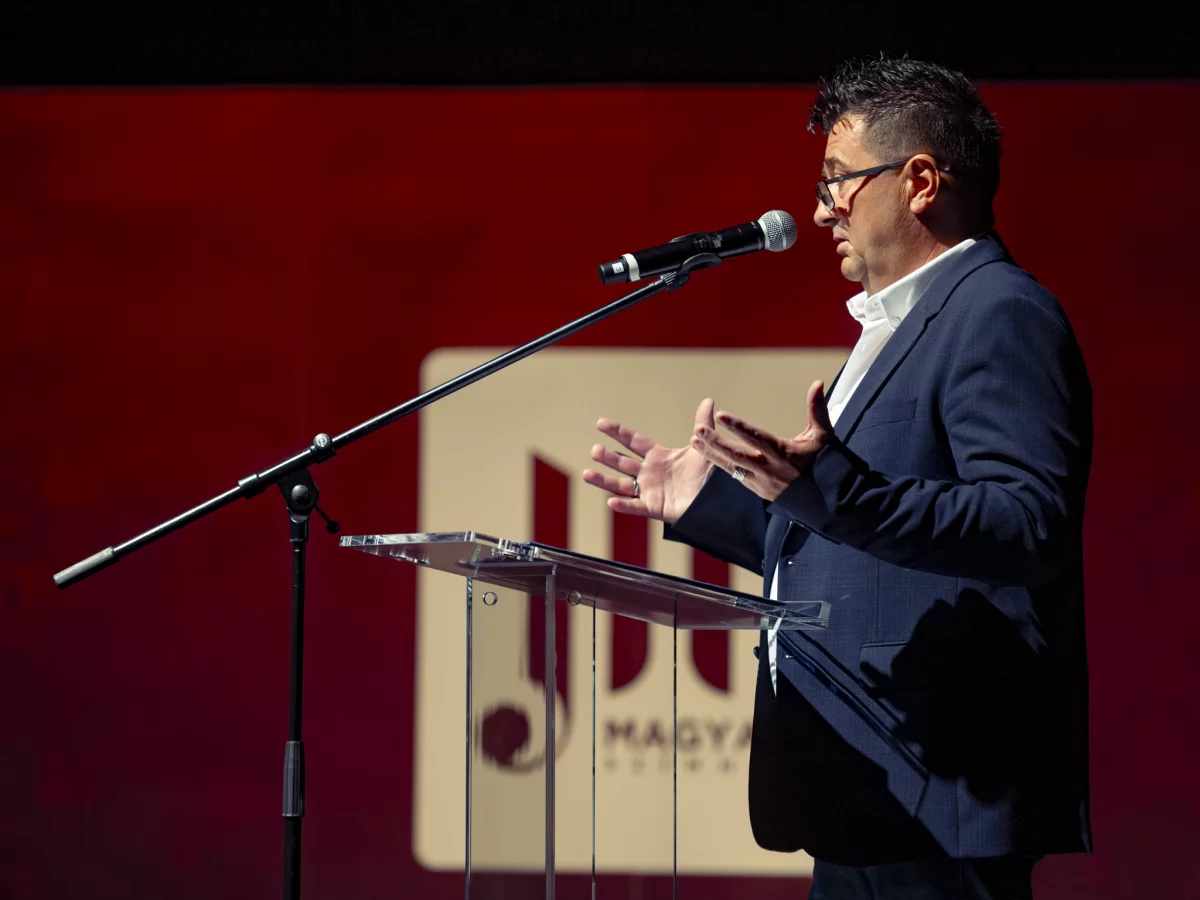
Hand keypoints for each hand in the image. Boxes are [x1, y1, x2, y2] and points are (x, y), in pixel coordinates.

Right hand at [582, 399, 716, 524]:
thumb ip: (702, 424)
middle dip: (608, 456)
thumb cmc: (712, 475)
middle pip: (623, 463)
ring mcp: (650, 491)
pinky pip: (636, 507)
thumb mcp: (705, 447)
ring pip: (621, 485)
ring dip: (604, 480)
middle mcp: (650, 473)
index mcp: (659, 457)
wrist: (719, 499)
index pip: (634, 441)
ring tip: (586, 474)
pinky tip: (610, 502)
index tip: (600, 423)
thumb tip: (708, 400)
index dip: (618, 432)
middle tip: (595, 449)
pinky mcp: (655, 508)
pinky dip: (623, 505)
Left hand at [691, 380, 833, 501]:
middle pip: (738, 454)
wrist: (828, 501)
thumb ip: (817, 408)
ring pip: (732, 467)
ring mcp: (762, 481)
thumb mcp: (823, 435)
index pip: (757, 438)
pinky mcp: (758, 490)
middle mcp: (770, 468)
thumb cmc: (825, 463)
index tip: (721, 416)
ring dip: (711, 453)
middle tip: (698, 430)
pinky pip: (735, 476)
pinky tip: (707, 454)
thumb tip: (817, 383)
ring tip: (694, 441)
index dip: (738, 427)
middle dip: (716, 442)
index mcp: (785, 452)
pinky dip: (720, 465)